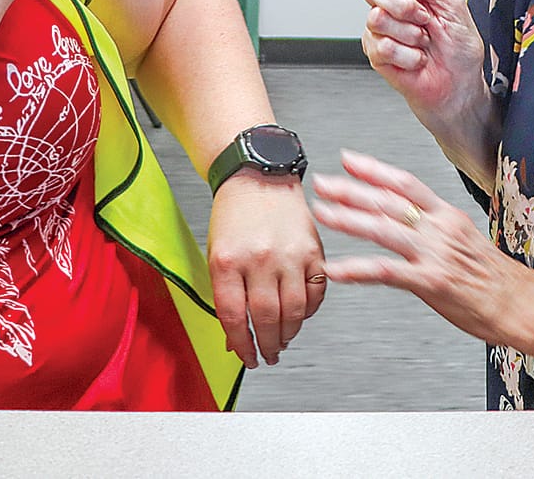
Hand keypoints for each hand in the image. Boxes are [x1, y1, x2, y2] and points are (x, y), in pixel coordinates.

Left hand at [206, 172, 326, 367]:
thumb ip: (225, 295)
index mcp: (228, 260)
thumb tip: (236, 338)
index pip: (234, 317)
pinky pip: (316, 292)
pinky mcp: (314, 250)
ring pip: (294, 311)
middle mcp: (260, 257)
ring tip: (283, 340)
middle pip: (266, 318)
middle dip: (267, 345)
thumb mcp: (217, 254)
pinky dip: (309, 310)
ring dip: (288, 333)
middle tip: (268, 354)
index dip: (241, 345)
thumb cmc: (235, 214)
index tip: (246, 357)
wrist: (259, 176)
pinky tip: (299, 314)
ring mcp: (290, 254)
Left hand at [311, 149, 533, 344]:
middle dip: (351, 189)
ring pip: (383, 230)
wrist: (524, 305)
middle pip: (388, 201)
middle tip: (323, 183)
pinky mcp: (431, 282)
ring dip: (348, 220)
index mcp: (448, 216)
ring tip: (323, 214)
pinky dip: (357, 269)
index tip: (348, 160)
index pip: (405, 183)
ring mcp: (435, 254)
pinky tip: (337, 269)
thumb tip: (411, 221)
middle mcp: (439, 229)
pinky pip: (386, 272)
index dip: (374, 169)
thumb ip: (436, 229)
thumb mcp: (467, 241)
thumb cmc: (498, 280)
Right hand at [361, 0, 487, 131]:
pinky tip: (417, 59)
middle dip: (402, 4)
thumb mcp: (453, 5)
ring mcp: (381, 29)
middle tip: (423, 17)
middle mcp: (391, 4)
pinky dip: (408, 55)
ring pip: (376, 18)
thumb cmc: (460, 50)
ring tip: (423, 41)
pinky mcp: (377, 54)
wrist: (459, 87)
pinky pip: (382, 46)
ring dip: (409, 33)